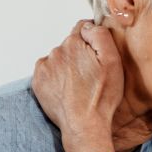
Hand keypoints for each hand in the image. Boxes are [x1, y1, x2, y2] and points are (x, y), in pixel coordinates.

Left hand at [32, 19, 124, 151]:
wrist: (84, 125)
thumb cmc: (101, 96)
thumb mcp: (112, 61)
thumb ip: (100, 35)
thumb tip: (88, 25)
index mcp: (74, 44)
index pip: (83, 28)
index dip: (92, 38)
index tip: (97, 53)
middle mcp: (56, 52)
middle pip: (70, 44)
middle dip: (79, 53)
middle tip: (90, 73)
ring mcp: (45, 67)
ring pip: (59, 58)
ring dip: (67, 66)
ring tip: (79, 84)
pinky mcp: (38, 82)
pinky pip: (48, 72)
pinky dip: (55, 77)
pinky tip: (67, 89)